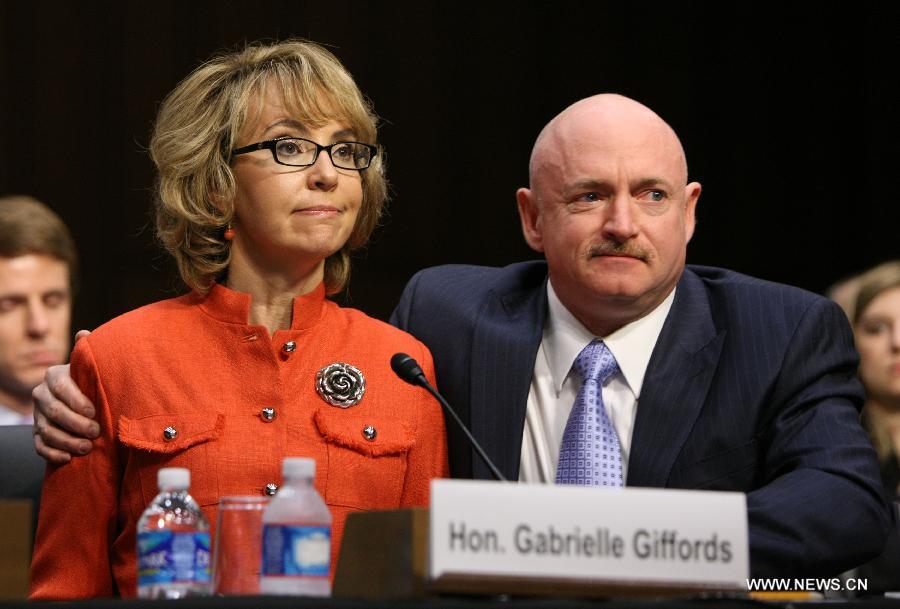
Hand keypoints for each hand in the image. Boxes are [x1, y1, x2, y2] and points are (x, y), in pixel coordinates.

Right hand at [32, 330, 99, 463]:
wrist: (82, 399)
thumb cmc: (91, 381)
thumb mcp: (90, 367)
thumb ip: (88, 354)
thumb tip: (84, 334)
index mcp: (54, 376)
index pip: (61, 388)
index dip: (76, 401)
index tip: (93, 412)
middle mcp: (41, 394)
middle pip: (54, 412)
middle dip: (75, 424)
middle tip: (95, 432)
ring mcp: (37, 415)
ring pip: (46, 431)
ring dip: (67, 442)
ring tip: (87, 448)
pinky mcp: (37, 433)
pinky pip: (39, 446)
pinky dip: (52, 454)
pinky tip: (67, 459)